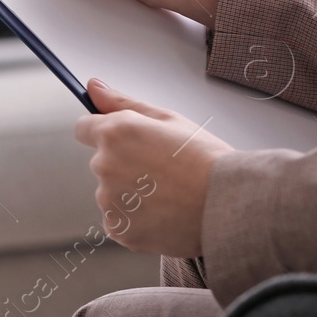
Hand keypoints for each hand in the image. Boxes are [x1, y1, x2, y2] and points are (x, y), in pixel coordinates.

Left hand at [75, 80, 232, 256]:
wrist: (231, 206)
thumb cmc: (206, 161)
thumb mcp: (169, 120)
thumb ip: (123, 103)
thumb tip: (93, 87)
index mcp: (115, 133)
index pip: (84, 128)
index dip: (103, 133)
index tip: (122, 142)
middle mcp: (105, 166)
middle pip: (102, 163)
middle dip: (125, 165)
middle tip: (163, 172)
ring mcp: (110, 201)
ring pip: (112, 194)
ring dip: (131, 195)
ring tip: (169, 196)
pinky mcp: (119, 229)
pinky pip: (120, 221)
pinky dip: (136, 220)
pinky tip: (164, 215)